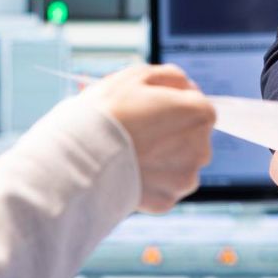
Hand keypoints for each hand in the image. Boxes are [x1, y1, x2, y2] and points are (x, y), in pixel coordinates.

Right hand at [84, 64, 216, 212]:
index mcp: (199, 114)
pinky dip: (149, 182)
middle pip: (190, 137)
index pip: (197, 106)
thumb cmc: (105, 113)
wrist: (76, 158)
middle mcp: (202, 148)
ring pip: (178, 164)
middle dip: (168, 134)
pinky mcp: (168, 200)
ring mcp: (186, 177)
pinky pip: (162, 187)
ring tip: (129, 153)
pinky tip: (127, 172)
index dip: (171, 104)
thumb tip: (187, 87)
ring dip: (161, 160)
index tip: (148, 109)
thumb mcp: (136, 77)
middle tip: (135, 131)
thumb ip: (170, 77)